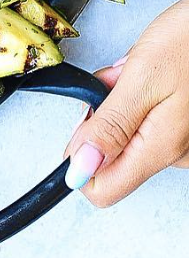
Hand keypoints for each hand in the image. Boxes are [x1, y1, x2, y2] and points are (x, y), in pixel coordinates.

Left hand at [64, 0, 187, 205]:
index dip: (78, 161)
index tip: (80, 124)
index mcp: (160, 148)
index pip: (103, 188)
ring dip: (120, 98)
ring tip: (141, 69)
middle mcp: (175, 154)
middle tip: (119, 79)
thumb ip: (110, 125)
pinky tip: (153, 71)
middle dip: (102, 113)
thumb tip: (78, 167)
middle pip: (111, 155)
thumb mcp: (143, 78)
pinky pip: (145, 118)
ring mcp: (182, 140)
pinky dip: (137, 93)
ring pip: (126, 130)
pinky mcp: (184, 125)